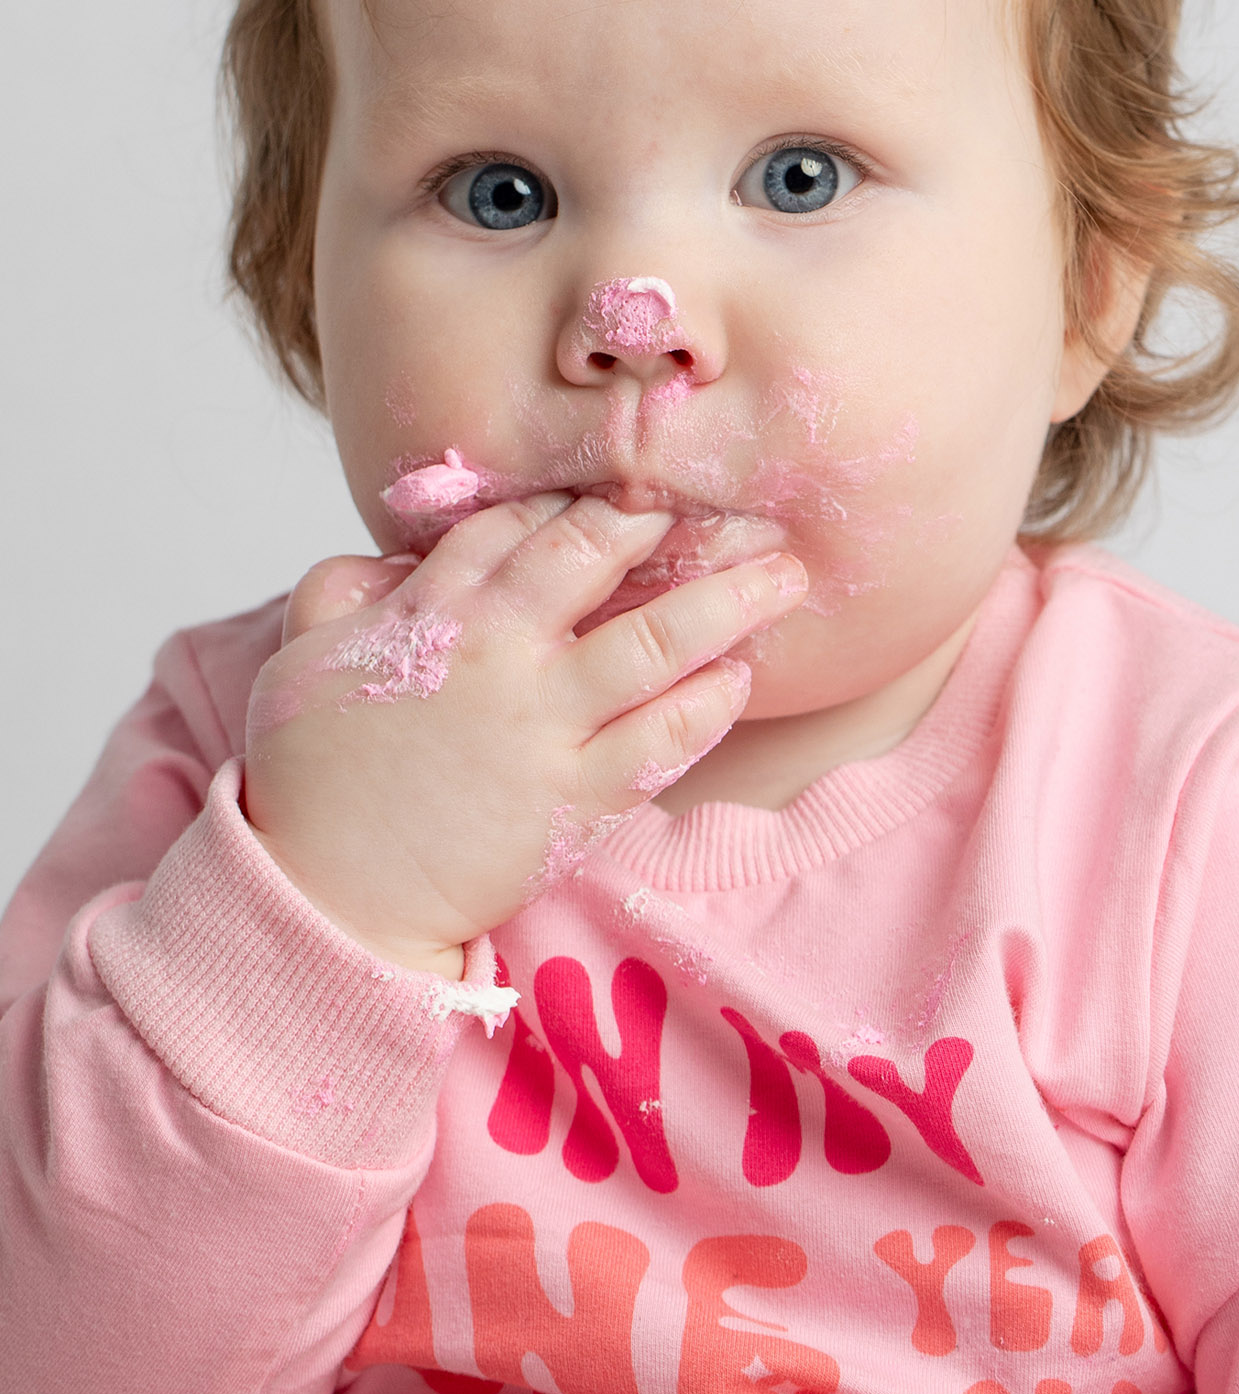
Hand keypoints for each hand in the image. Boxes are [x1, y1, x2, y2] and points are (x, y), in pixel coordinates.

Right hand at [242, 494, 805, 978]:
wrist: (329, 898)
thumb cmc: (313, 780)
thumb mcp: (299, 660)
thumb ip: (340, 593)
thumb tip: (391, 562)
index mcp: (433, 610)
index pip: (516, 527)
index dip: (577, 503)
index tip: (628, 495)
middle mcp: (499, 653)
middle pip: (596, 557)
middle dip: (664, 523)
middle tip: (734, 510)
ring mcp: (542, 725)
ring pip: (653, 640)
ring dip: (728, 599)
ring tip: (785, 574)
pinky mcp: (573, 799)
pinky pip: (660, 739)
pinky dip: (707, 704)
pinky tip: (741, 678)